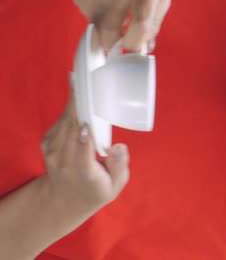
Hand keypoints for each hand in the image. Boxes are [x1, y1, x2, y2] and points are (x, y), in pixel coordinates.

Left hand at [40, 77, 129, 215]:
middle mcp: (64, 162)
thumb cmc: (96, 189)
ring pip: (63, 123)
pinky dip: (68, 110)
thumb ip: (119, 166)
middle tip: (87, 85)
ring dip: (72, 103)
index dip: (85, 134)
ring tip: (81, 83)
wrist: (66, 199)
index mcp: (83, 173)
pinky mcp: (48, 144)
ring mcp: (52, 153)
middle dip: (78, 107)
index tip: (89, 120)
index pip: (81, 150)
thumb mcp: (116, 185)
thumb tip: (119, 147)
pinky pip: (59, 123)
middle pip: (70, 130)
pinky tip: (78, 98)